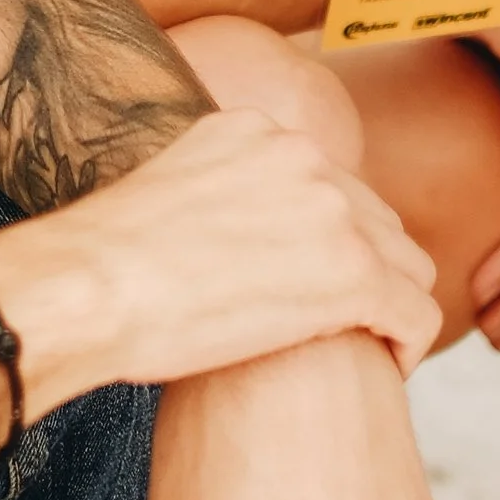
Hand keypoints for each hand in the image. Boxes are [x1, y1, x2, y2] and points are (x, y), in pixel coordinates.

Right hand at [0, 105, 443, 416]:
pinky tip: (390, 368)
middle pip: (374, 218)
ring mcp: (333, 211)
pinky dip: (409, 344)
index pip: (327, 185)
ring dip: (392, 305)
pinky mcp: (353, 273)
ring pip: (406, 263)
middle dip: (368, 271)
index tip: (312, 282)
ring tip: (370, 347)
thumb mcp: (159, 194)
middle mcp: (302, 155)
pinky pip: (415, 311)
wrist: (85, 287)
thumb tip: (213, 242)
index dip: (328, 240)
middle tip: (346, 323)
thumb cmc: (99, 265)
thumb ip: (208, 198)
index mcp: (255, 131)